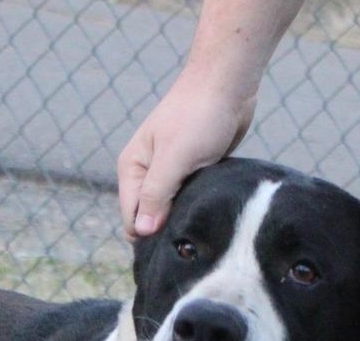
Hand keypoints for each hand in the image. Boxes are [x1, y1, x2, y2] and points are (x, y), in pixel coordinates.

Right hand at [117, 75, 255, 238]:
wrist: (228, 83)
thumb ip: (156, 196)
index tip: (173, 239)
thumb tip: (141, 232)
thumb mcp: (174, 159)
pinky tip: (206, 207)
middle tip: (190, 231)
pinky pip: (187, 199)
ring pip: (169, 210)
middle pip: (148, 217)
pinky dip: (194, 205)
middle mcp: (146, 173)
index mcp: (132, 168)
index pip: (132, 218)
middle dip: (165, 227)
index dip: (149, 234)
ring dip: (182, 217)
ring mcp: (169, 173)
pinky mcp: (190, 172)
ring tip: (199, 218)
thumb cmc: (198, 115)